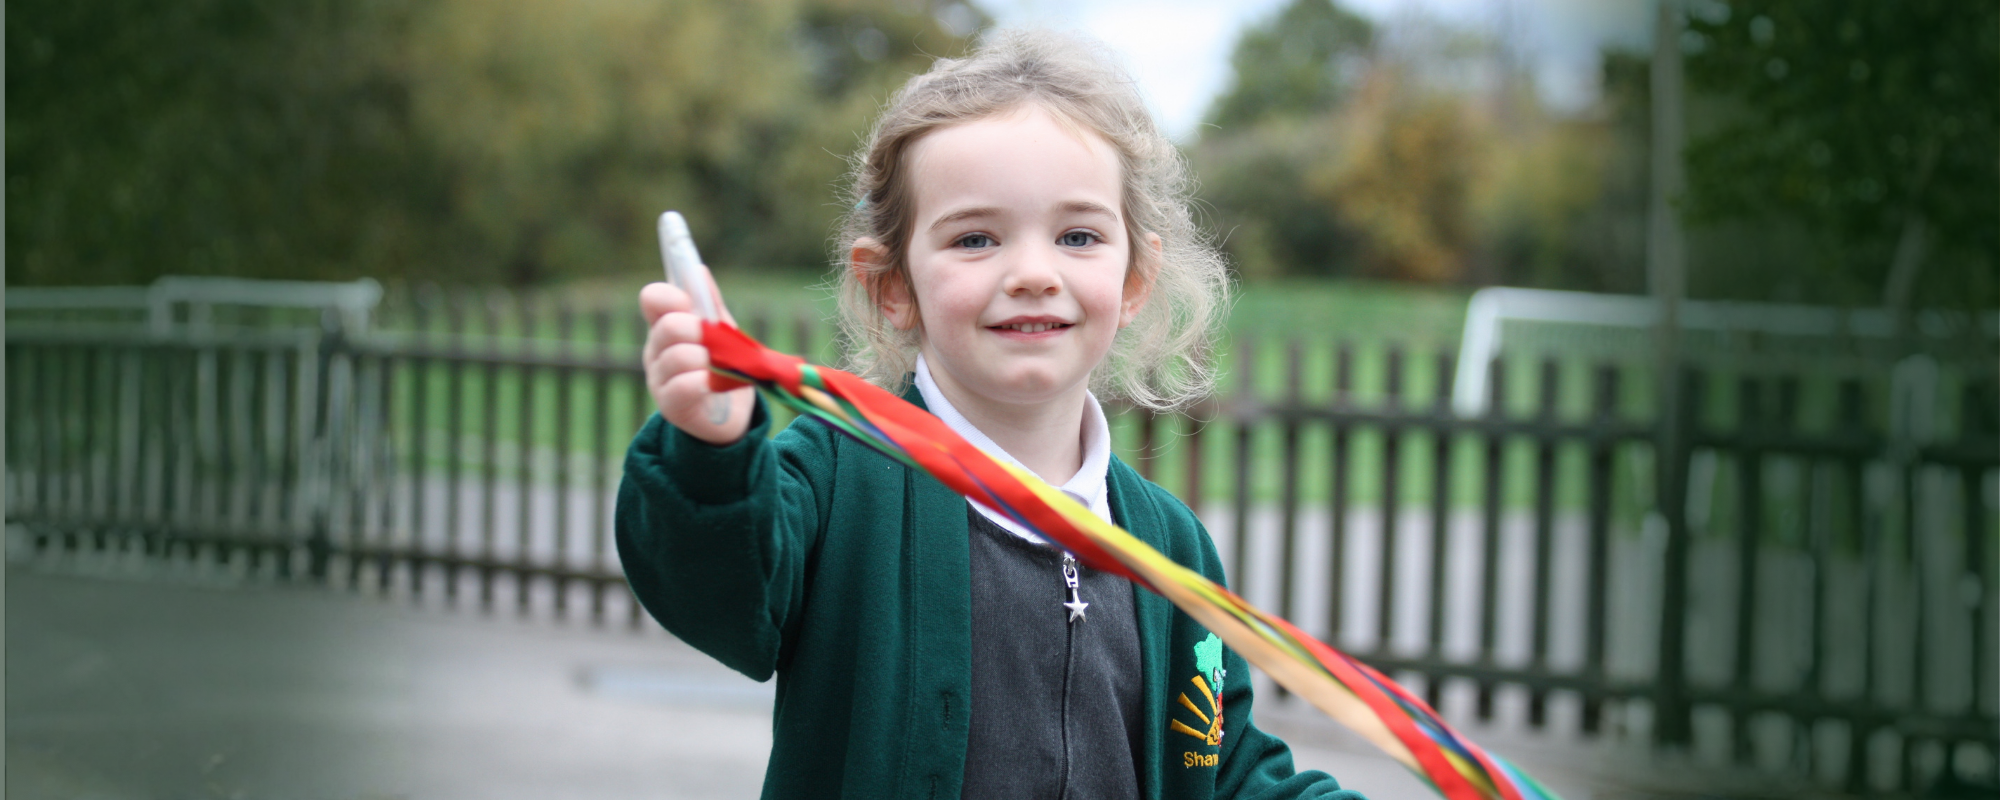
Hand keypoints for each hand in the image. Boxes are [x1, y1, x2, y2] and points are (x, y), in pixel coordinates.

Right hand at [640, 271, 754, 444]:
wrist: (728, 417)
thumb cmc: (720, 367)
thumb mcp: (720, 332)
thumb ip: (710, 304)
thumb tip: (697, 270)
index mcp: (665, 326)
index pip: (652, 298)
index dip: (671, 295)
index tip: (691, 303)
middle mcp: (656, 351)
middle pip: (668, 326)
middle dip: (697, 329)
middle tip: (713, 342)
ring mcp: (660, 379)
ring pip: (678, 356)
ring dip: (705, 359)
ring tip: (716, 368)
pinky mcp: (671, 406)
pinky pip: (683, 387)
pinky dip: (702, 382)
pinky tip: (710, 385)